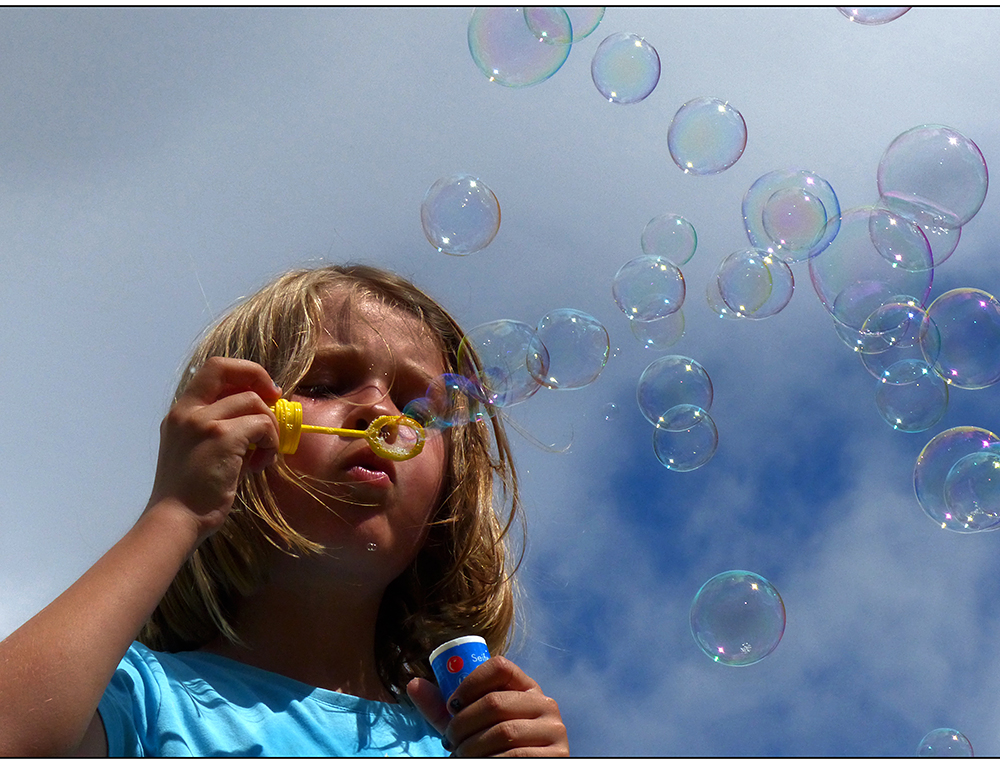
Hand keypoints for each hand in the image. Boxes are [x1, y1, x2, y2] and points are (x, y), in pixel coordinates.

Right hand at [145, 356, 281, 540]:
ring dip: (269, 427)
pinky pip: (263, 425)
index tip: (262, 391)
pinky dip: (270, 443)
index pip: (212, 369)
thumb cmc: (190, 493)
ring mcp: (204, 422)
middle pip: (228, 368)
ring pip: (254, 402)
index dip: (243, 371)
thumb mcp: (197, 449)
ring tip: (261, 455)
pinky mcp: (223, 438)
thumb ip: (220, 427)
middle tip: (276, 401)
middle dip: (259, 378)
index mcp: (180, 412)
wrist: (175, 519)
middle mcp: (188, 411)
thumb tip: (258, 417)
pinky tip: (259, 464)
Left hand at [407, 656, 568, 756]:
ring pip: (503, 732)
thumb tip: (413, 683)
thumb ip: (443, 709)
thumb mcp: (469, 727)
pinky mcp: (555, 756)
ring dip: (471, 747)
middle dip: (463, 723)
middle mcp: (545, 705)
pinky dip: (488, 762)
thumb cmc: (491, 749)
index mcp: (526, 688)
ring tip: (461, 755)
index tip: (452, 704)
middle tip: (449, 739)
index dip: (470, 682)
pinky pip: (513, 756)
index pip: (500, 666)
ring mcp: (554, 731)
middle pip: (495, 702)